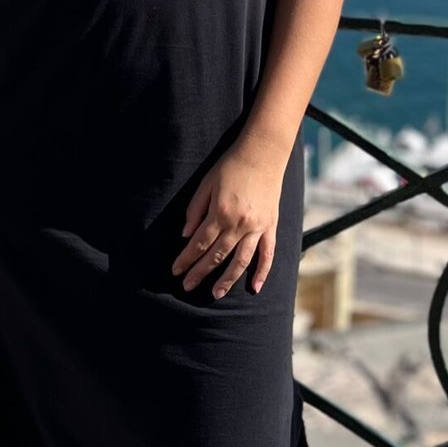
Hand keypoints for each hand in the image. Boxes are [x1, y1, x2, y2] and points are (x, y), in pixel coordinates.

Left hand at [171, 140, 283, 298]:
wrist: (263, 153)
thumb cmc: (231, 166)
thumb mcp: (206, 184)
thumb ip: (195, 210)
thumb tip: (186, 235)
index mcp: (221, 213)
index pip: (200, 243)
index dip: (186, 258)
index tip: (176, 270)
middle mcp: (239, 224)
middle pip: (217, 255)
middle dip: (200, 272)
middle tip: (187, 286)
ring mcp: (257, 227)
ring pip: (241, 260)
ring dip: (227, 279)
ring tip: (215, 293)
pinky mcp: (271, 226)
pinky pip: (268, 254)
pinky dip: (262, 272)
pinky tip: (254, 287)